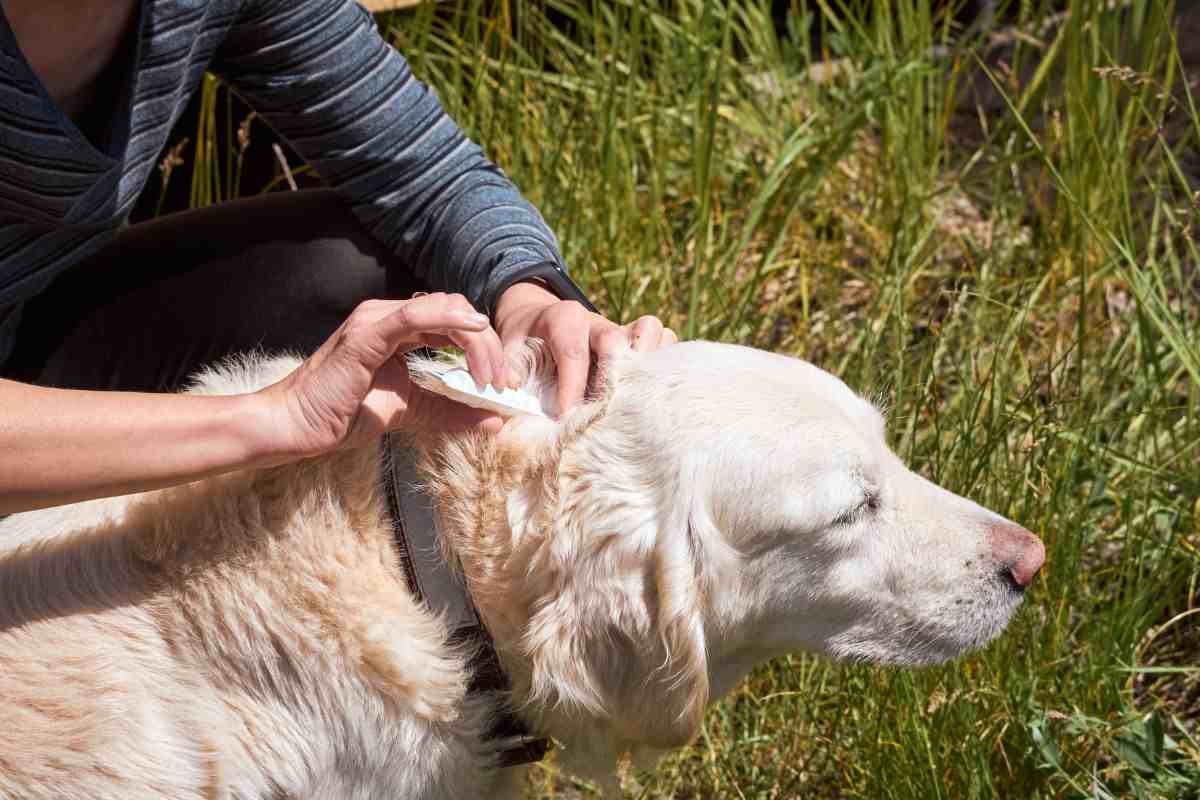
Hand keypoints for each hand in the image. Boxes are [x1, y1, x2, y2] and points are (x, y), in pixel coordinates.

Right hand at [258, 293, 506, 458]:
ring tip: (489, 378)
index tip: (501, 383)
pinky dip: (448, 320)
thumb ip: (452, 412)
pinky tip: (473, 330)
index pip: (454, 321)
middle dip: (487, 345)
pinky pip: (412, 316)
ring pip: (443, 310)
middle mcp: (386, 315)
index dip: (484, 347)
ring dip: (476, 341)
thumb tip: (496, 421)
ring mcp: (375, 320)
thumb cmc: (344, 414)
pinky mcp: (365, 335)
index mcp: (397, 328)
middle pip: (456, 311)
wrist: (297, 426)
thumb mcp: (412, 411)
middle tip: (500, 384)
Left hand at [492, 280, 677, 411]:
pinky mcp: (637, 339)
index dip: (571, 385)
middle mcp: (596, 321)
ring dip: (648, 361)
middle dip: (610, 377)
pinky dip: (665, 360)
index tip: (566, 415)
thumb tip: (512, 392)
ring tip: (638, 393)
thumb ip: (510, 367)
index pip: (572, 351)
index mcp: (563, 318)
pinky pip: (664, 339)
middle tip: (604, 410)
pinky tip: (652, 389)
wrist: (538, 318)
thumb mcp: (508, 347)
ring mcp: (621, 328)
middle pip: (615, 339)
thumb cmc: (525, 340)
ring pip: (650, 330)